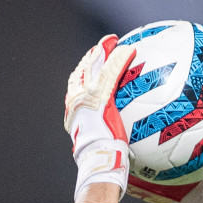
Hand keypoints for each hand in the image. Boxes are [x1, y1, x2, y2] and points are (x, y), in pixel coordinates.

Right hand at [64, 36, 135, 201]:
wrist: (97, 159)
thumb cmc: (100, 157)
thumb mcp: (98, 142)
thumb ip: (103, 132)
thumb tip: (117, 140)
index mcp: (74, 109)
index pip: (76, 84)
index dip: (83, 70)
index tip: (91, 61)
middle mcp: (76, 100)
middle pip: (82, 71)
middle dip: (92, 56)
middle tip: (103, 46)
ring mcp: (87, 97)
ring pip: (94, 67)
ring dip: (103, 51)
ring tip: (113, 42)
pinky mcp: (101, 97)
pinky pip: (111, 73)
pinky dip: (118, 59)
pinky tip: (128, 50)